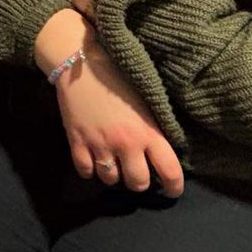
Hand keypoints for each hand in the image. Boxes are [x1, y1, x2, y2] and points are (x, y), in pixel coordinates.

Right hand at [36, 11, 184, 196]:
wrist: (82, 61)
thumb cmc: (118, 77)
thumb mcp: (145, 103)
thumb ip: (154, 129)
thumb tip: (162, 152)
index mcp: (148, 132)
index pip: (169, 172)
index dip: (174, 187)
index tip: (171, 190)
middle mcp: (126, 144)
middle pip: (138, 183)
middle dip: (139, 180)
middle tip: (136, 170)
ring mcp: (100, 144)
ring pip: (111, 179)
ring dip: (114, 173)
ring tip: (113, 160)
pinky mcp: (77, 142)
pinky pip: (85, 171)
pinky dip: (90, 168)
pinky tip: (93, 157)